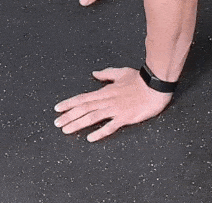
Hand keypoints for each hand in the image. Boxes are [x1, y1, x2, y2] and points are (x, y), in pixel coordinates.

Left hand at [53, 67, 170, 141]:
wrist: (155, 86)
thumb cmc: (140, 79)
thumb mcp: (121, 73)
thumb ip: (106, 74)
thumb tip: (94, 73)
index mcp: (105, 91)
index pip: (83, 98)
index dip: (69, 103)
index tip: (57, 109)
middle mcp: (107, 101)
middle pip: (84, 109)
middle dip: (68, 116)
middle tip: (56, 123)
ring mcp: (115, 110)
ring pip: (92, 117)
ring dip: (78, 124)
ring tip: (66, 130)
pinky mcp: (125, 118)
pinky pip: (110, 126)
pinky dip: (99, 132)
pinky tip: (90, 138)